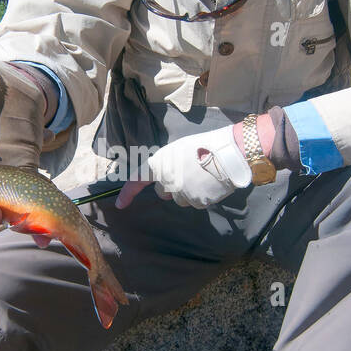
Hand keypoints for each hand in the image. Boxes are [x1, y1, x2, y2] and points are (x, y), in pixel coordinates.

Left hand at [115, 125, 252, 210]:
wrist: (229, 153)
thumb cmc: (205, 146)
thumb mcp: (178, 149)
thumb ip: (167, 164)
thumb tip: (163, 177)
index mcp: (160, 163)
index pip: (137, 180)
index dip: (128, 193)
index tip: (120, 204)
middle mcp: (167, 180)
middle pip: (164, 193)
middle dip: (173, 187)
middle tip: (189, 173)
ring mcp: (182, 192)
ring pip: (180, 200)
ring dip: (188, 192)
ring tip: (202, 176)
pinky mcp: (197, 201)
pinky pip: (195, 203)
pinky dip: (201, 196)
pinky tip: (210, 184)